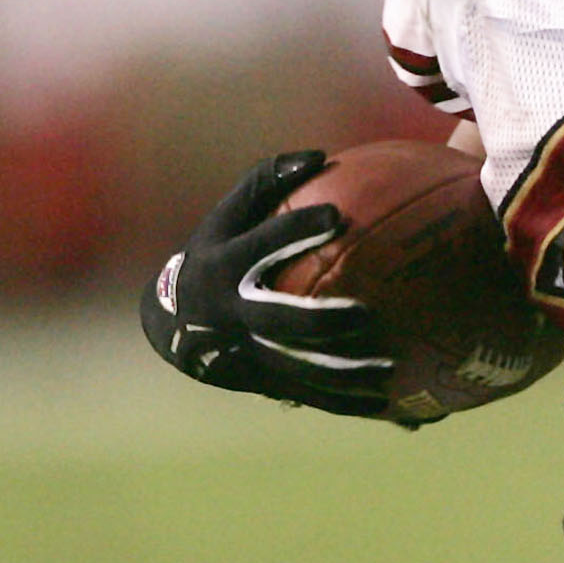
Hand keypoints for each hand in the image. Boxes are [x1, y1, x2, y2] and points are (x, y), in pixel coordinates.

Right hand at [138, 152, 395, 416]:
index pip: (261, 246)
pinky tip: (391, 407)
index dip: (295, 229)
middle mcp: (233, 313)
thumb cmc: (214, 254)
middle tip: (368, 315)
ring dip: (342, 374)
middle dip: (320, 321)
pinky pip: (308, 395)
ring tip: (392, 371)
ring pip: (297, 368)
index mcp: (224, 266)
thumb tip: (320, 155)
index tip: (338, 216)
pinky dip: (345, 402)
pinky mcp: (261, 381)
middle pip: (278, 321)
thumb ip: (265, 183)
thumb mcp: (226, 217)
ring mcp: (245, 353)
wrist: (171, 324)